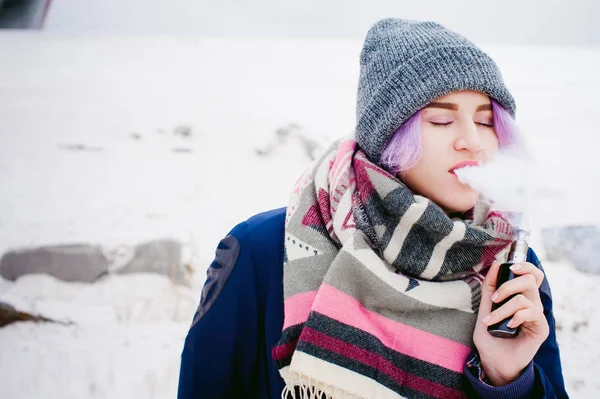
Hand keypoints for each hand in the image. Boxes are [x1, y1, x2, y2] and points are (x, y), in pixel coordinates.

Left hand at [472, 261, 549, 386]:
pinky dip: (516, 317)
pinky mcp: (541, 329)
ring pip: (525, 298)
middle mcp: (531, 304)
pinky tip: (509, 326)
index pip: (532, 274)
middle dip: (508, 285)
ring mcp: (537, 316)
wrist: (493, 361)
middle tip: (494, 299)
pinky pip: (532, 313)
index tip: (511, 266)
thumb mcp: (484, 308)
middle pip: (531, 280)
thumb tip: (495, 265)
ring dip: (504, 308)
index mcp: (520, 296)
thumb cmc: (489, 336)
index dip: (526, 266)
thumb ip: (489, 288)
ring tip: (492, 321)